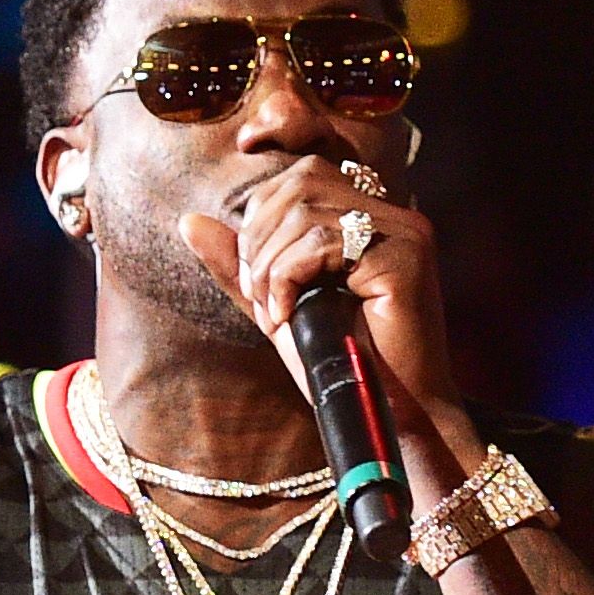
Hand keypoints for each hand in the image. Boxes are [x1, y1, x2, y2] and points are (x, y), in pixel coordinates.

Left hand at [176, 154, 457, 425]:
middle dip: (260, 240)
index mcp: (367, 218)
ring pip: (306, 213)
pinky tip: (286, 317)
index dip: (260, 217)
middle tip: (260, 299)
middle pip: (300, 184)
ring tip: (274, 314)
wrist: (392, 417)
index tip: (256, 280)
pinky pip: (323, 242)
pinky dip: (288, 278)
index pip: (300, 177)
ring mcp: (404, 232)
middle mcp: (391, 215)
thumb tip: (187, 220)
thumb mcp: (277, 309)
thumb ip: (241, 266)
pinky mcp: (405, 256)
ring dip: (270, 266)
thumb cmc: (340, 368)